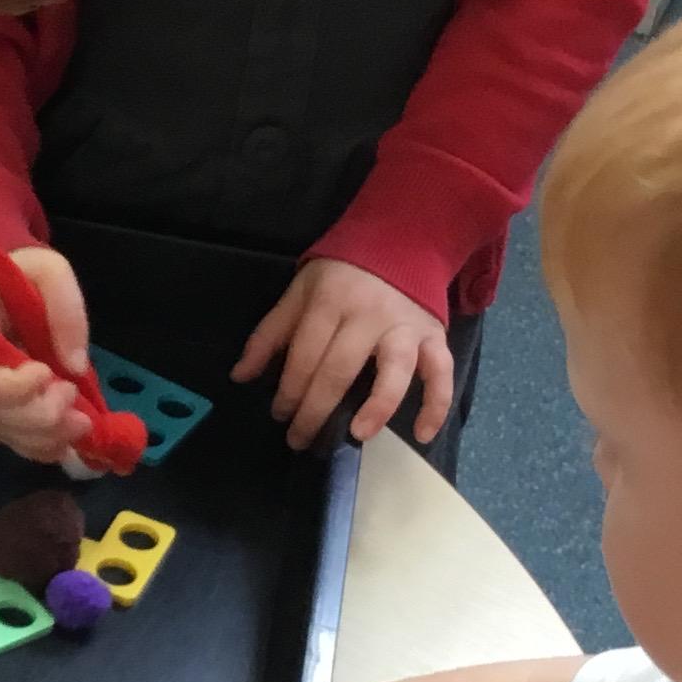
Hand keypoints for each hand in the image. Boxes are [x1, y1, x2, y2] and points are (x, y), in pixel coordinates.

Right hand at [0, 244, 104, 471]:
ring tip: (81, 423)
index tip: (47, 373)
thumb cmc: (19, 277)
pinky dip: (38, 446)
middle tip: (75, 400)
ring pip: (1, 431)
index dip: (12, 387)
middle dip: (38, 415)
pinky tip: (65, 441)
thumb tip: (74, 366)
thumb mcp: (48, 270)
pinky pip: (7, 439)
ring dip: (44, 436)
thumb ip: (64, 307)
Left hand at [235, 258, 453, 450]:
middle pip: (340, 369)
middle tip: (300, 439)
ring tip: (359, 435)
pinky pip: (441, 372)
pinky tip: (423, 434)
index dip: (289, 390)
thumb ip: (270, 333)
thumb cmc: (343, 275)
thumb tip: (240, 376)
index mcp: (331, 302)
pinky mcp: (435, 336)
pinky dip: (436, 404)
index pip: (305, 354)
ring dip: (378, 406)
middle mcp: (370, 315)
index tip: (280, 415)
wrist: (401, 242)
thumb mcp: (300, 292)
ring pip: (395, 370)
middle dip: (316, 410)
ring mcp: (406, 326)